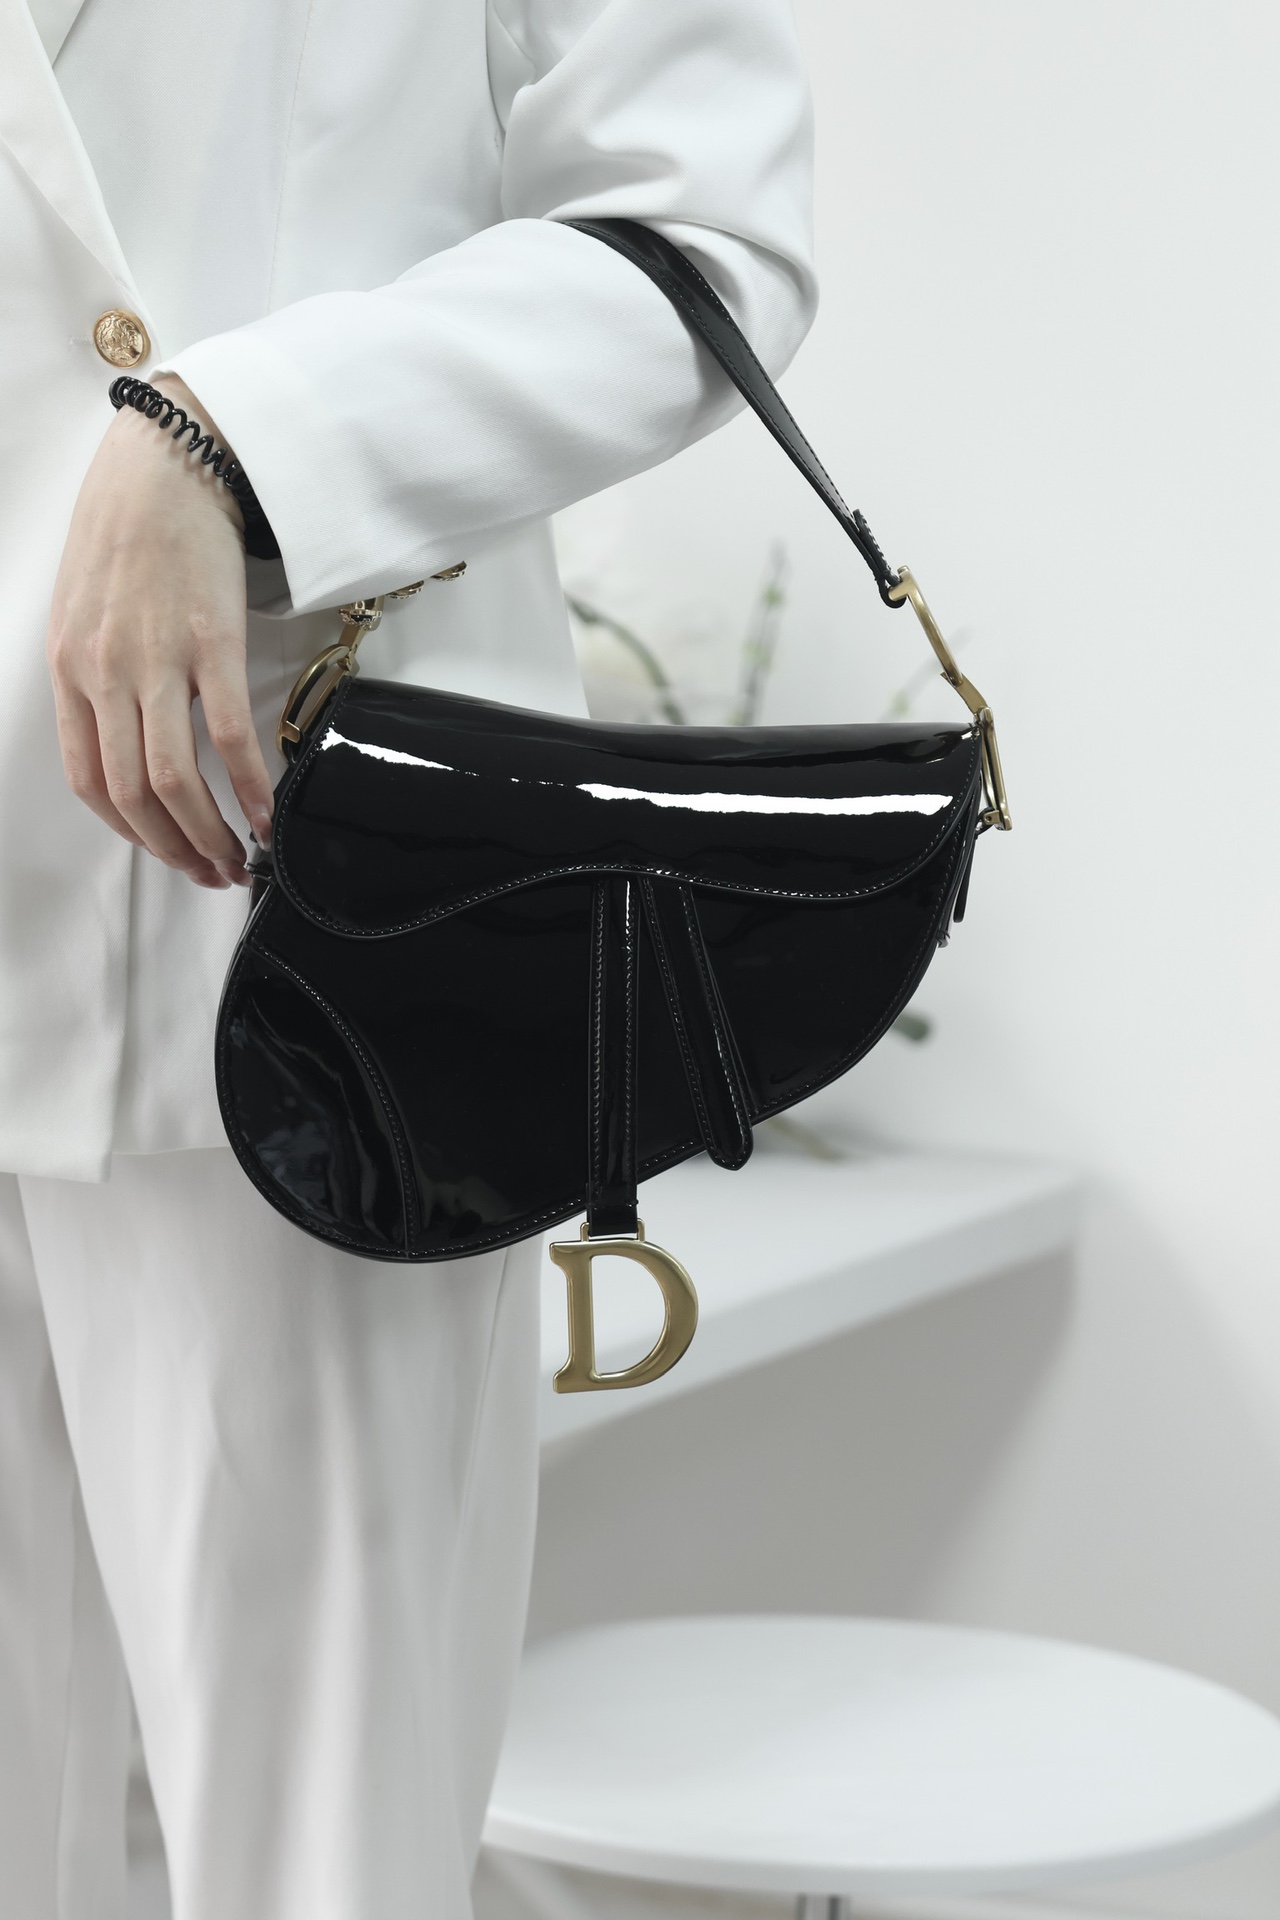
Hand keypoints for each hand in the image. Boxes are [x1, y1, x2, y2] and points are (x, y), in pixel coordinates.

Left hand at [46, 376, 273, 888]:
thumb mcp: (84, 604)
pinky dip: (249, 787)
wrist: (167, 460)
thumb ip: (96, 668)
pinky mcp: (210, 642)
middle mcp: (104, 672)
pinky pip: (225, 736)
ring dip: (209, 834)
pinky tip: (269, 814)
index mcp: (70, 666)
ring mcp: (155, 659)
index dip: (131, 833)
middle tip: (211, 873)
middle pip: (133, 793)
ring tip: (239, 859)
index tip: (166, 852)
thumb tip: (129, 727)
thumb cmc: (128, 524)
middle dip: (174, 850)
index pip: (90, 781)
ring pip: (173, 778)